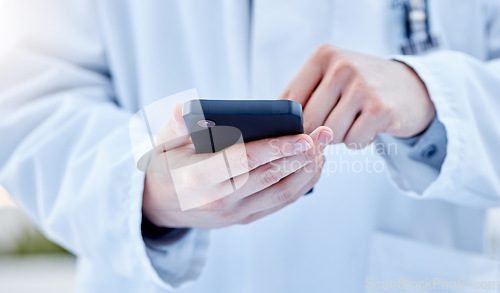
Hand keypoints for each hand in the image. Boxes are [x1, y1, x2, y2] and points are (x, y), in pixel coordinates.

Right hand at [142, 104, 333, 228]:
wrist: (160, 205)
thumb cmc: (166, 165)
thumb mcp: (162, 142)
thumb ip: (176, 125)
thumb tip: (186, 109)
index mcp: (199, 179)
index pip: (244, 162)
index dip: (276, 149)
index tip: (304, 137)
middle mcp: (220, 201)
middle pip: (269, 177)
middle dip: (301, 156)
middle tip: (324, 135)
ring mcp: (235, 214)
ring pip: (280, 194)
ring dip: (306, 172)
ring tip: (323, 149)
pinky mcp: (245, 218)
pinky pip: (279, 203)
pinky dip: (300, 186)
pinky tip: (312, 167)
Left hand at [280, 44, 435, 147]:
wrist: (413, 87)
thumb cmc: (362, 86)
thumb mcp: (332, 77)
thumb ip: (303, 96)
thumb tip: (275, 126)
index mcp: (323, 56)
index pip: (289, 100)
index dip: (291, 122)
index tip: (298, 130)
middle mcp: (342, 66)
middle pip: (308, 122)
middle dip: (318, 132)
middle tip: (335, 123)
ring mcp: (362, 86)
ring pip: (329, 135)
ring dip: (340, 136)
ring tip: (354, 120)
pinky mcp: (380, 109)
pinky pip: (353, 141)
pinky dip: (359, 140)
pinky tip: (370, 125)